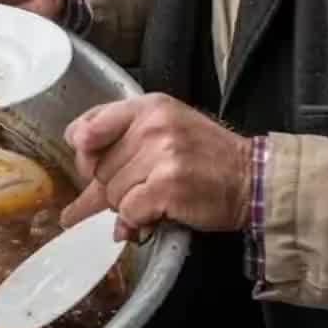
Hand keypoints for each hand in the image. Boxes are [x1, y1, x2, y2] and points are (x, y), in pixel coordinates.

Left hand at [60, 93, 252, 241]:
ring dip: (129, 206)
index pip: (88, 127)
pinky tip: (157, 214)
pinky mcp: (167, 185)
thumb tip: (74, 174)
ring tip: (157, 199)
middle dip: (113, 187)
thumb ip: (122, 142)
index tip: (90, 166)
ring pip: (112, 193)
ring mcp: (161, 154)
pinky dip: (139, 220)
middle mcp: (152, 125)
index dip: (83, 153)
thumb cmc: (208, 158)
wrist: (254, 179)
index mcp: (149, 106)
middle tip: (141, 189)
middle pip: (98, 168)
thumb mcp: (167, 130)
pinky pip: (129, 211)